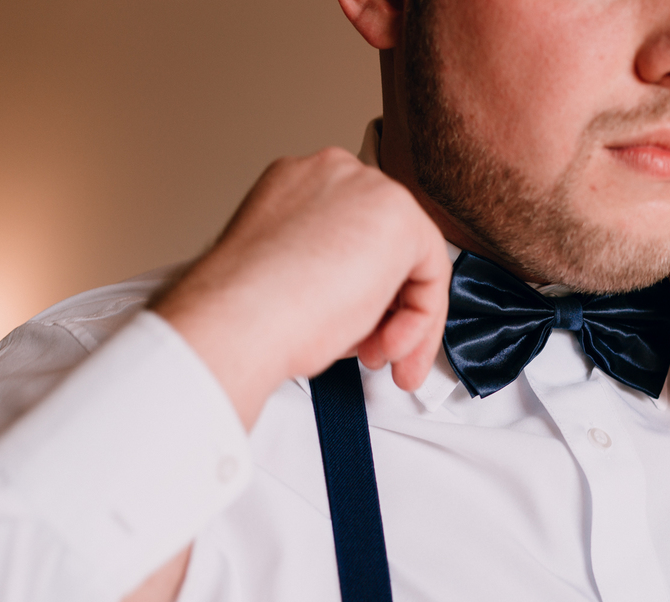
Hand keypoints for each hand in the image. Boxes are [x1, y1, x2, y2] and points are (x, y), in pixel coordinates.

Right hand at [154, 147, 450, 427]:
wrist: (237, 320)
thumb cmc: (251, 316)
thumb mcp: (296, 282)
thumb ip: (335, 276)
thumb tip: (367, 305)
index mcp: (298, 186)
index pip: (357, 239)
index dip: (368, 298)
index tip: (363, 340)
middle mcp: (334, 176)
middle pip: (390, 248)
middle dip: (390, 312)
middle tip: (380, 356)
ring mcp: (367, 188)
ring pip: (413, 261)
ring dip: (405, 322)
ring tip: (379, 358)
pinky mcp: (398, 215)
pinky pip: (432, 272)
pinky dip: (420, 319)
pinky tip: (391, 346)